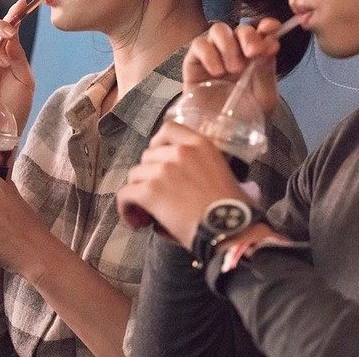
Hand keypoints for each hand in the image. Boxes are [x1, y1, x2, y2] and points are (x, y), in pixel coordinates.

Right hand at [0, 0, 34, 130]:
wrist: (5, 130)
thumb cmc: (17, 107)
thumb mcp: (25, 79)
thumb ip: (17, 55)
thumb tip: (12, 33)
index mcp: (6, 54)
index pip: (7, 30)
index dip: (13, 14)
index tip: (23, 4)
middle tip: (10, 33)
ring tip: (2, 64)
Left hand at [117, 122, 248, 249]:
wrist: (229, 228)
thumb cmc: (232, 208)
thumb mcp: (221, 172)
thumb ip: (200, 166)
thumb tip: (182, 181)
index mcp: (199, 144)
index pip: (168, 129)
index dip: (157, 143)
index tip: (158, 159)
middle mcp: (178, 152)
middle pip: (147, 156)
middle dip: (148, 175)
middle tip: (156, 195)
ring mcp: (162, 170)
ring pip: (134, 176)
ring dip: (137, 192)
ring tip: (146, 212)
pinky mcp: (149, 191)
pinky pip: (125, 195)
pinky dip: (126, 208)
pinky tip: (136, 221)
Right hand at [185, 19, 282, 114]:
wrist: (219, 138)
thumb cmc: (244, 119)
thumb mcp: (264, 98)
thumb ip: (267, 71)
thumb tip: (270, 43)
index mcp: (255, 58)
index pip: (261, 32)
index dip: (266, 25)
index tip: (271, 28)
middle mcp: (234, 52)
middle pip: (240, 28)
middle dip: (249, 36)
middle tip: (253, 52)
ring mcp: (213, 56)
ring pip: (218, 30)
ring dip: (229, 45)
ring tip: (233, 68)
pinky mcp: (193, 63)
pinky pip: (198, 44)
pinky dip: (209, 53)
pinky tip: (216, 72)